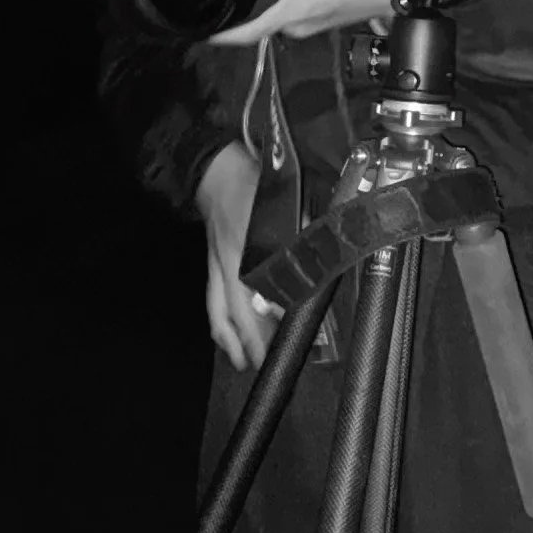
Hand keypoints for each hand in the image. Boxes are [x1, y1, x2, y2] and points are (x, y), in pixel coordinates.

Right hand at [196, 141, 282, 370]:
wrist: (217, 171)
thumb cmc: (253, 187)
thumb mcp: (286, 206)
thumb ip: (302, 236)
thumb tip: (320, 261)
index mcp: (244, 250)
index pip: (257, 292)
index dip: (270, 314)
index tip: (285, 332)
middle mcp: (226, 264)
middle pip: (232, 310)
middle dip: (246, 339)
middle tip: (260, 361)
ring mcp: (215, 266)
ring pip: (217, 308)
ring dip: (229, 337)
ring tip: (242, 360)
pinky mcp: (212, 264)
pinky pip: (213, 299)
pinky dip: (220, 321)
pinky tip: (227, 334)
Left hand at [205, 0, 406, 50]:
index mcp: (291, 10)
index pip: (244, 33)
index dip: (219, 33)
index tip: (198, 27)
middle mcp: (297, 24)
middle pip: (258, 19)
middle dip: (242, 2)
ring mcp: (311, 25)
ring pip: (276, 14)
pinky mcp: (324, 18)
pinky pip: (293, 10)